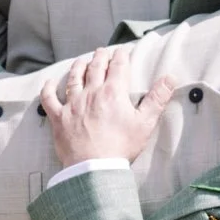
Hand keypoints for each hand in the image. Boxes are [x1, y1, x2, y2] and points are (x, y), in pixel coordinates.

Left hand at [40, 46, 181, 166]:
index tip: (123, 50)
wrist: (95, 168)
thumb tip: (170, 77)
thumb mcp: (145, 123)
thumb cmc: (121, 147)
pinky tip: (50, 82)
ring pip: (74, 78)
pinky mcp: (59, 118)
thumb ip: (157, 98)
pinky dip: (49, 88)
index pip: (118, 66)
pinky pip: (49, 98)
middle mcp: (91, 93)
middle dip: (100, 57)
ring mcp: (73, 104)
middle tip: (103, 51)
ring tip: (82, 60)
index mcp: (113, 93)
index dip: (121, 56)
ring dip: (78, 66)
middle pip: (95, 68)